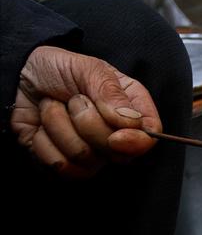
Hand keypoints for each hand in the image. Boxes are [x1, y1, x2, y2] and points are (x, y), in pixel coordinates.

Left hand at [10, 46, 160, 177]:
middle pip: (117, 151)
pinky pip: (62, 166)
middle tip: (74, 100)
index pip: (150, 135)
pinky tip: (42, 127)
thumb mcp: (87, 68)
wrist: (17, 77)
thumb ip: (110, 91)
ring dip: (59, 127)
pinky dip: (44, 143)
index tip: (116, 137)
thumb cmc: (57, 69)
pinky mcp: (67, 163)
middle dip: (86, 123)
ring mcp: (93, 151)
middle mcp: (116, 133)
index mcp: (131, 107)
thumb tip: (130, 122)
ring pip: (86, 158)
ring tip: (54, 107)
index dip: (136, 141)